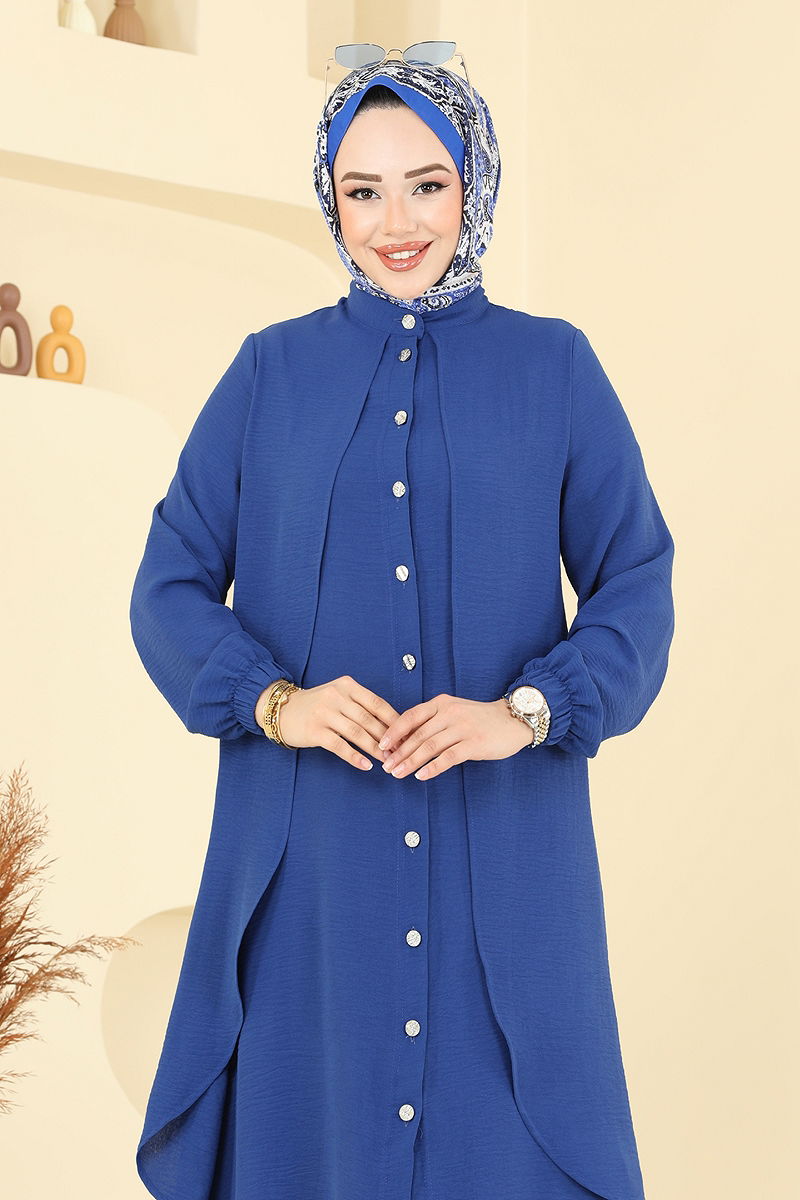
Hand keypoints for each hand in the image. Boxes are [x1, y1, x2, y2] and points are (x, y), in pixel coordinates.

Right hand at [257, 675, 400, 770]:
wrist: (282, 709)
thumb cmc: (316, 704)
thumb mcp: (338, 694)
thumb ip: (360, 704)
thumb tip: (390, 724)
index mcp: (347, 685)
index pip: (377, 703)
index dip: (393, 720)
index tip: (406, 734)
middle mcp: (336, 696)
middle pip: (369, 719)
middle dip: (387, 738)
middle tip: (400, 752)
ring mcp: (325, 713)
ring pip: (357, 733)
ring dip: (374, 749)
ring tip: (387, 760)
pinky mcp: (315, 730)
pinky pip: (339, 746)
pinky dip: (355, 757)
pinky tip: (366, 765)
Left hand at [378, 694, 533, 780]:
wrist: (512, 720)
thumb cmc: (479, 719)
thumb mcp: (454, 712)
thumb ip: (433, 722)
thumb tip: (405, 740)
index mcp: (441, 704)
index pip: (411, 716)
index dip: (394, 732)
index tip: (381, 746)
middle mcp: (450, 713)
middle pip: (417, 734)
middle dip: (399, 752)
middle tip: (386, 766)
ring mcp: (462, 728)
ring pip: (429, 746)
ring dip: (411, 762)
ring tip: (398, 774)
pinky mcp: (474, 743)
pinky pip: (448, 757)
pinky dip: (433, 767)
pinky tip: (422, 776)